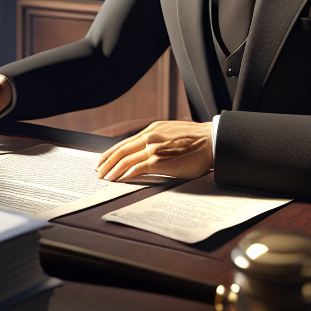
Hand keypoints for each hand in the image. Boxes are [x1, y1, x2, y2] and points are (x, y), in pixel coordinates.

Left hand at [96, 120, 213, 180]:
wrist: (211, 141)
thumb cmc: (197, 141)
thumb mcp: (172, 133)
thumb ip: (158, 139)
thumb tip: (148, 151)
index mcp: (152, 130)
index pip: (125, 142)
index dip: (111, 152)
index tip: (104, 160)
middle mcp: (149, 136)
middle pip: (121, 150)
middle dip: (107, 162)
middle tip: (99, 172)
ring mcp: (153, 148)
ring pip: (126, 159)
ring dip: (113, 170)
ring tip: (106, 179)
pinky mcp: (159, 160)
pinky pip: (137, 168)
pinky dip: (126, 174)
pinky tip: (121, 180)